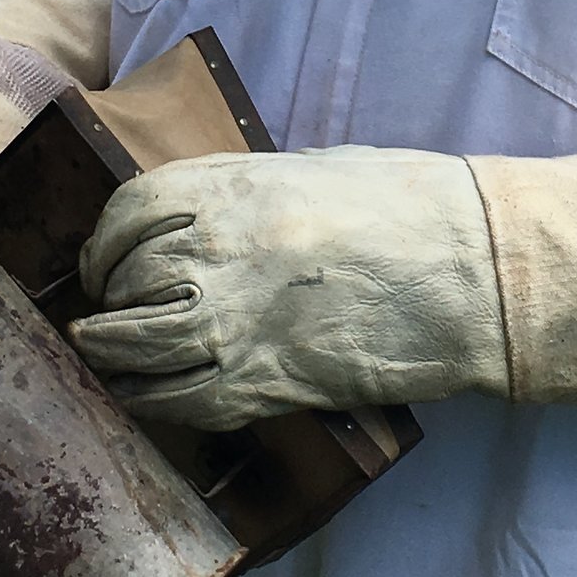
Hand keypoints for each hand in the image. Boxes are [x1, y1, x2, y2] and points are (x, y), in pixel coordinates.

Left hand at [69, 147, 506, 430]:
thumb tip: (193, 223)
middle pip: (124, 281)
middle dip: (108, 301)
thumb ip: (242, 197)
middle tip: (106, 315)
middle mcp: (221, 249)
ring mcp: (237, 319)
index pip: (129, 212)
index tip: (103, 263)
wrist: (473, 272)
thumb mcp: (311, 175)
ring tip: (107, 356)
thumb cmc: (408, 210)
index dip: (104, 243)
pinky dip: (148, 400)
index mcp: (234, 187)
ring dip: (111, 353)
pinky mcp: (263, 381)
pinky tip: (146, 396)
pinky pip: (174, 400)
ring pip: (133, 344)